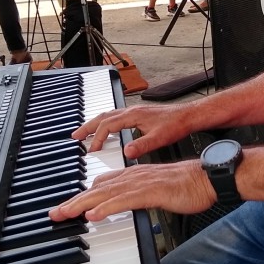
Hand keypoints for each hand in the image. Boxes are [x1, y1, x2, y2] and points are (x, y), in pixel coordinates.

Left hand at [48, 160, 215, 222]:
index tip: (66, 206)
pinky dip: (106, 207)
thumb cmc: (186, 185)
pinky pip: (123, 201)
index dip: (82, 196)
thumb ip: (138, 194)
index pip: (100, 184)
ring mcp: (140, 183)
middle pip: (96, 189)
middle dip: (73, 202)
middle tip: (55, 213)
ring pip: (104, 194)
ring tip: (65, 214)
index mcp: (133, 175)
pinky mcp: (150, 192)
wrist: (206, 177)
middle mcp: (132, 176)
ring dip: (82, 204)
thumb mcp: (156, 189)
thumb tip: (125, 204)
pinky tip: (93, 215)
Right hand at [72, 102, 195, 160]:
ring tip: (85, 134)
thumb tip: (127, 152)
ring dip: (95, 124)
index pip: (108, 125)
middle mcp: (131, 111)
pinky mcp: (138, 115)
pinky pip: (115, 117)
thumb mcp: (159, 138)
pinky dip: (106, 123)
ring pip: (108, 115)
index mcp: (133, 115)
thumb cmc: (176, 124)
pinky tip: (106, 131)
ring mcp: (134, 112)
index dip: (98, 138)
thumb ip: (142, 145)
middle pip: (103, 117)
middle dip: (87, 127)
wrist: (188, 115)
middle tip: (75, 137)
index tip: (91, 150)